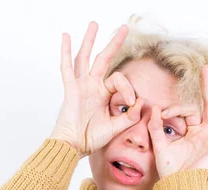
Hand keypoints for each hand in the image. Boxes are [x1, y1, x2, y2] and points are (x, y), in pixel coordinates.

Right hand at [50, 21, 143, 157]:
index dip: (128, 89)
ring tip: (94, 24)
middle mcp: (92, 87)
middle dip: (114, 44)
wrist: (73, 146)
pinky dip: (66, 52)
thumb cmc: (91, 139)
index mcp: (103, 95)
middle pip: (103, 59)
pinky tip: (66, 37)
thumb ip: (130, 116)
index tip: (131, 103)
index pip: (119, 80)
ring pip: (85, 57)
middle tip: (124, 28)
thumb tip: (142, 101)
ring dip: (90, 40)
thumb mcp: (116, 127)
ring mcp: (81, 86)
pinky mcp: (71, 89)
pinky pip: (67, 68)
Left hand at [147, 65, 207, 176]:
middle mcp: (206, 133)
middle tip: (206, 67)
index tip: (162, 113)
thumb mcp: (160, 146)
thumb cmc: (170, 171)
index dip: (175, 108)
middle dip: (207, 86)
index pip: (187, 110)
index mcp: (192, 132)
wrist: (178, 186)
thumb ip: (156, 128)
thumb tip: (154, 109)